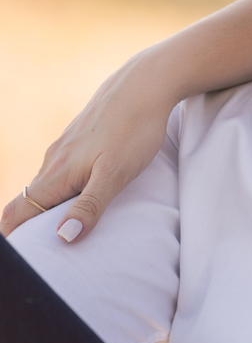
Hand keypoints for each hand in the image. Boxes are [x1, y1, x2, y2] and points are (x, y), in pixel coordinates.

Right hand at [1, 49, 180, 240]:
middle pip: (30, 201)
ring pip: (46, 184)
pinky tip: (77, 195)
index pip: (19, 212)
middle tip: (35, 252)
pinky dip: (62, 188)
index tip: (19, 257)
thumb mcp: (116, 175)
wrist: (146, 85)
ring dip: (46, 207)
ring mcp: (66, 147)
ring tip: (56, 230)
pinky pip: (62, 170)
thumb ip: (90, 206)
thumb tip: (62, 237)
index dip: (14, 237)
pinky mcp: (80, 138)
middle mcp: (54, 160)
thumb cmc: (134, 131)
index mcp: (57, 174)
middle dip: (26, 225)